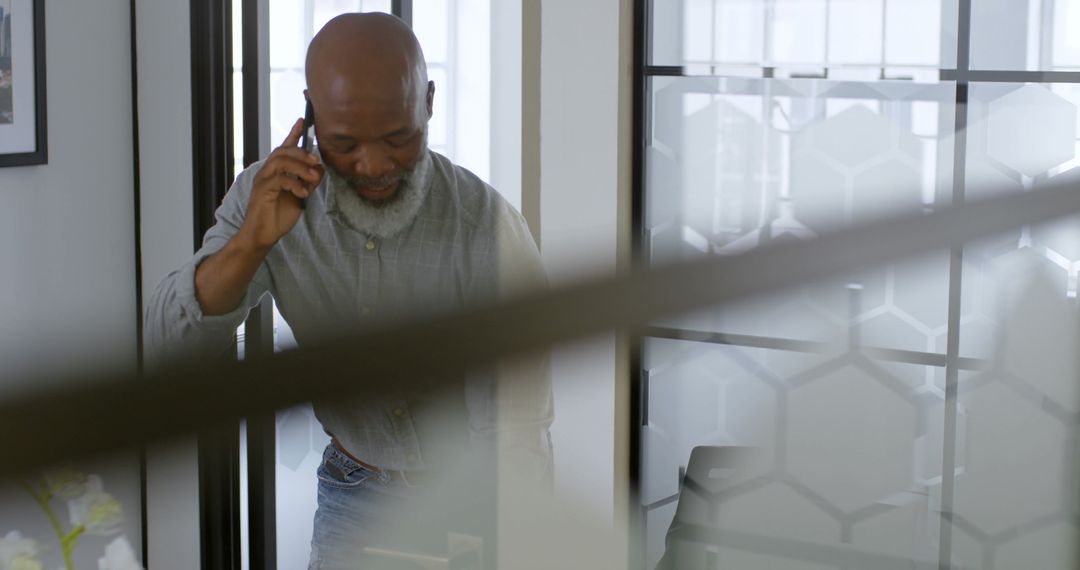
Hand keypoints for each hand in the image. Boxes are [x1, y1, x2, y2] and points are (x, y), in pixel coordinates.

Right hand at [239, 118, 323, 250]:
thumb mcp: (300, 196)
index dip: (293, 134)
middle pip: (283, 151)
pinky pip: (280, 179)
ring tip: (312, 178)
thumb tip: (321, 169)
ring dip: (300, 167)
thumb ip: (308, 182)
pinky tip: (303, 193)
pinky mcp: (262, 191)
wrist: (263, 235)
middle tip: (316, 161)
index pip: (284, 148)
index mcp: (275, 171)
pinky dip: (295, 184)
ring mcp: (262, 180)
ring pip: (281, 161)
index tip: (303, 121)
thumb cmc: (279, 216)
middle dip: (302, 152)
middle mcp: (266, 172)